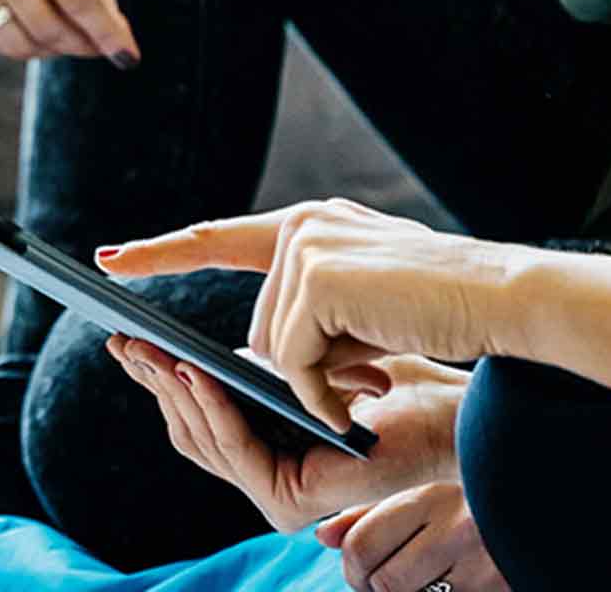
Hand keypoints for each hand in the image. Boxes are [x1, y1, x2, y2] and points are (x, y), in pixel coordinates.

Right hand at [0, 0, 137, 64]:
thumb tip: (114, 38)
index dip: (106, 31)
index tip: (130, 57)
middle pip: (46, 23)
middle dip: (82, 44)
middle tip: (104, 44)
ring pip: (16, 41)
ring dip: (54, 51)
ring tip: (75, 37)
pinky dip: (26, 45)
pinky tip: (44, 31)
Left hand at [97, 200, 525, 431]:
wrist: (499, 293)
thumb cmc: (445, 302)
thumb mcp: (364, 299)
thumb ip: (313, 305)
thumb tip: (260, 352)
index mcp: (314, 221)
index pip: (222, 236)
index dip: (164, 249)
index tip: (111, 260)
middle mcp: (303, 223)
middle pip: (261, 325)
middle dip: (301, 365)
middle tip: (370, 362)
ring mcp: (306, 246)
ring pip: (274, 347)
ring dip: (320, 377)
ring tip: (382, 361)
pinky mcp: (314, 280)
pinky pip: (292, 363)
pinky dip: (325, 390)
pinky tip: (371, 380)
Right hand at [106, 338, 468, 531]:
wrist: (447, 409)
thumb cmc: (398, 378)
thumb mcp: (315, 360)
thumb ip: (273, 364)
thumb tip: (227, 346)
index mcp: (266, 442)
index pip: (199, 412)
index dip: (162, 375)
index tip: (128, 334)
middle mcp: (264, 473)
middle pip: (190, 427)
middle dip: (155, 380)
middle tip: (122, 340)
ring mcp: (272, 493)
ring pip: (206, 438)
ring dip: (176, 391)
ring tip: (152, 350)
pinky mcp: (286, 502)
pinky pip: (238, 450)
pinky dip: (216, 408)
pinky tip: (199, 371)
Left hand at [318, 482, 508, 591]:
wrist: (541, 506)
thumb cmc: (472, 502)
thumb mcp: (424, 496)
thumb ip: (372, 514)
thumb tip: (323, 536)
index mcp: (433, 498)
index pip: (361, 545)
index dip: (354, 563)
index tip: (365, 563)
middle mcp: (456, 531)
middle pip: (381, 583)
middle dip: (377, 586)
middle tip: (397, 573)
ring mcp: (478, 570)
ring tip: (428, 576)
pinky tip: (449, 584)